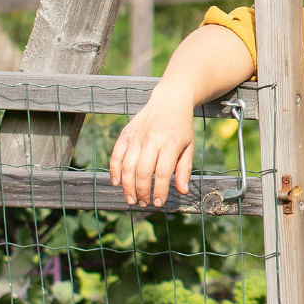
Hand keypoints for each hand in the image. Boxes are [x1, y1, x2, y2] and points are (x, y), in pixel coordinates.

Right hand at [108, 86, 195, 207]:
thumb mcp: (189, 147)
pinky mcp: (127, 133)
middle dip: (142, 191)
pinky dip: (114, 169)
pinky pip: (117, 154)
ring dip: (128, 186)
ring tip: (131, 199)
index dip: (160, 190)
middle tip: (143, 203)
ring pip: (128, 165)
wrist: (170, 100)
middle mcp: (152, 139)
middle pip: (143, 171)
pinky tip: (116, 183)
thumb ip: (185, 169)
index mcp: (171, 143)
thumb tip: (182, 191)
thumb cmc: (181, 127)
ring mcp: (137, 136)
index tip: (158, 203)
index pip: (163, 172)